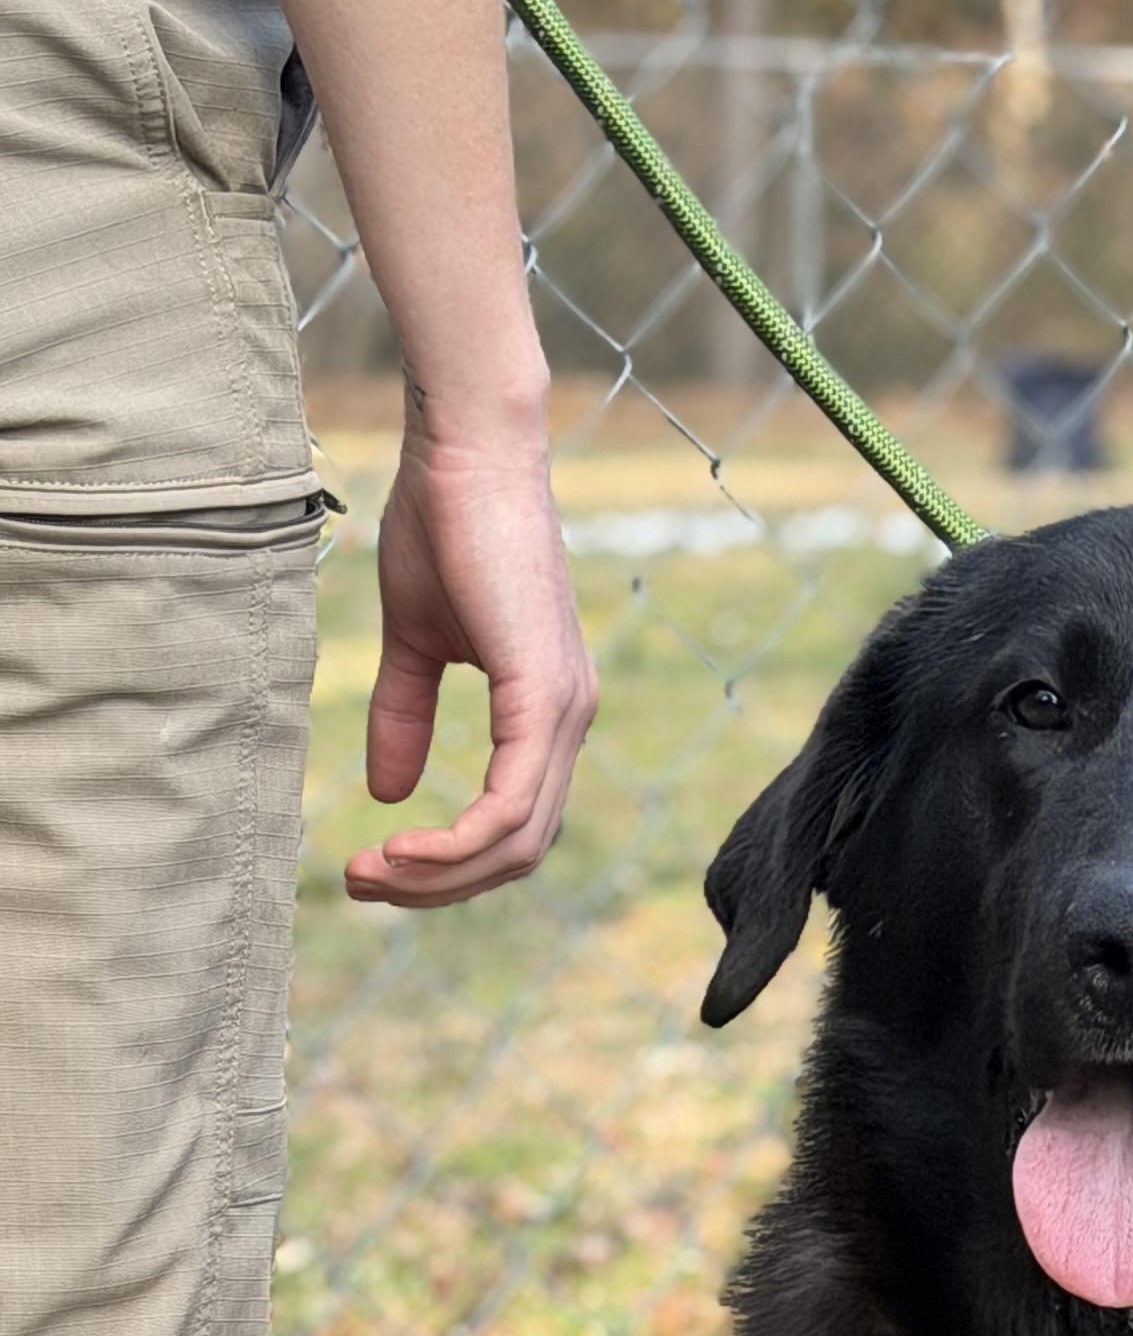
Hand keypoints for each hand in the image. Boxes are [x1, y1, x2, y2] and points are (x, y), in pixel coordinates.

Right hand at [346, 416, 596, 906]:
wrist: (462, 450)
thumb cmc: (441, 525)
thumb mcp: (414, 640)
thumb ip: (404, 716)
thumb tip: (390, 795)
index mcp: (545, 714)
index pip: (512, 826)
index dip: (448, 864)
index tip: (374, 866)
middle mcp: (568, 722)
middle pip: (519, 852)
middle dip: (439, 886)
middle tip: (362, 885)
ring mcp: (563, 712)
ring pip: (517, 842)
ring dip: (441, 875)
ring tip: (370, 873)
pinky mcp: (543, 695)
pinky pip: (510, 805)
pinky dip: (458, 841)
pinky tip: (403, 847)